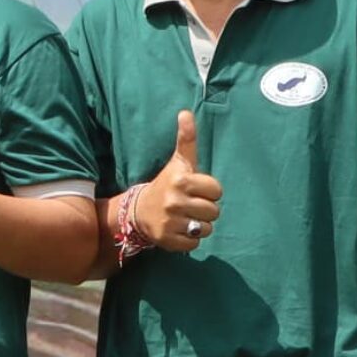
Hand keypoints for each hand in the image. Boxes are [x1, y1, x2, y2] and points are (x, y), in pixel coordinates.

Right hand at [125, 110, 220, 251]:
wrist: (138, 210)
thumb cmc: (166, 184)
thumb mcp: (178, 162)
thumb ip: (186, 139)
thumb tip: (185, 112)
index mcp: (182, 181)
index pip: (217, 190)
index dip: (210, 191)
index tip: (196, 190)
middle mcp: (175, 201)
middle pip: (214, 211)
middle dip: (206, 209)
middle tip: (190, 205)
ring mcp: (171, 222)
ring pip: (206, 228)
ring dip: (200, 225)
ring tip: (186, 218)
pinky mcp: (168, 240)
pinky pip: (195, 243)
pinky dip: (190, 239)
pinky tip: (180, 230)